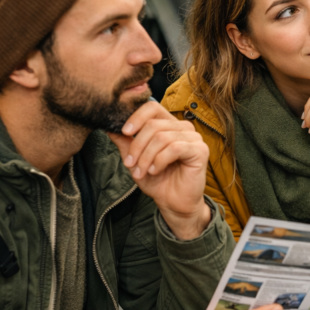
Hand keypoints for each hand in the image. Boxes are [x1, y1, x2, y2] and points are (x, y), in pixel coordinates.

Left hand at [108, 101, 211, 240]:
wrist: (173, 202)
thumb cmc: (158, 180)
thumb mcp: (135, 160)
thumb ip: (125, 142)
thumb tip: (108, 127)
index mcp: (168, 125)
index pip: (152, 107)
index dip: (137, 117)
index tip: (124, 132)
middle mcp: (183, 127)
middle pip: (153, 125)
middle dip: (137, 146)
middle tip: (130, 164)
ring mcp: (193, 138)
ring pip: (162, 137)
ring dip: (146, 157)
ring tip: (142, 172)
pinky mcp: (200, 150)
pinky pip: (175, 148)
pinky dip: (160, 160)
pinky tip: (155, 170)